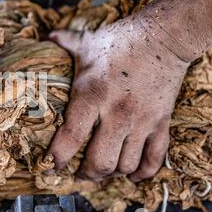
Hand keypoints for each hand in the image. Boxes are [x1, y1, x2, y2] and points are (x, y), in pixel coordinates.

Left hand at [48, 18, 188, 181]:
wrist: (164, 36)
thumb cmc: (120, 41)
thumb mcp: (86, 43)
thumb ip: (64, 43)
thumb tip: (47, 37)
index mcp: (92, 95)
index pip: (71, 138)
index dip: (58, 158)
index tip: (51, 166)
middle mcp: (116, 113)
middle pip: (100, 161)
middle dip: (85, 174)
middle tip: (78, 173)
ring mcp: (141, 121)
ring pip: (125, 165)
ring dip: (111, 174)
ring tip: (102, 171)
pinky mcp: (161, 123)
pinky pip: (154, 159)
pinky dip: (142, 173)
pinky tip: (132, 174)